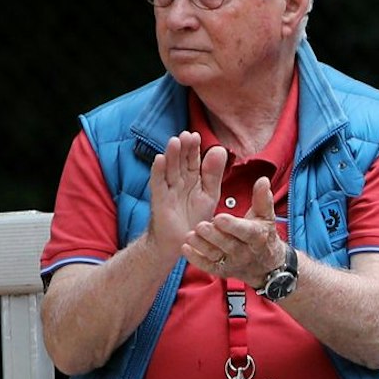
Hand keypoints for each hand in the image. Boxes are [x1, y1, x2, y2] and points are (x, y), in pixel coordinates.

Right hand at [147, 132, 227, 255]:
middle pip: (180, 161)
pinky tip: (159, 159)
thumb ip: (214, 174)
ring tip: (174, 141)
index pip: (193, 160)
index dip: (194, 148)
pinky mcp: (160, 201)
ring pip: (169, 170)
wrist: (183, 244)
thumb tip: (219, 148)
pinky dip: (158, 172)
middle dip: (183, 148)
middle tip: (187, 135)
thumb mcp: (209, 195)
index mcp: (193, 179)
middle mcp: (179, 181)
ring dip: (171, 155)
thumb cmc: (196, 219)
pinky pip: (158, 184)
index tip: (196, 135)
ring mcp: (168, 190)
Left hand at [183, 173, 285, 287]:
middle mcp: (245, 252)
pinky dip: (196, 259)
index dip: (233, 226)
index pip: (246, 232)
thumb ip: (262, 199)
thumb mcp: (265, 217)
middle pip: (228, 245)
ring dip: (201, 246)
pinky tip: (185, 248)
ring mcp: (232, 262)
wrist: (265, 265)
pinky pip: (207, 266)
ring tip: (189, 235)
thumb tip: (263, 180)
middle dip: (213, 236)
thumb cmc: (262, 235)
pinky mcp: (221, 271)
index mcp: (257, 237)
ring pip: (215, 256)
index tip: (219, 217)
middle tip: (200, 225)